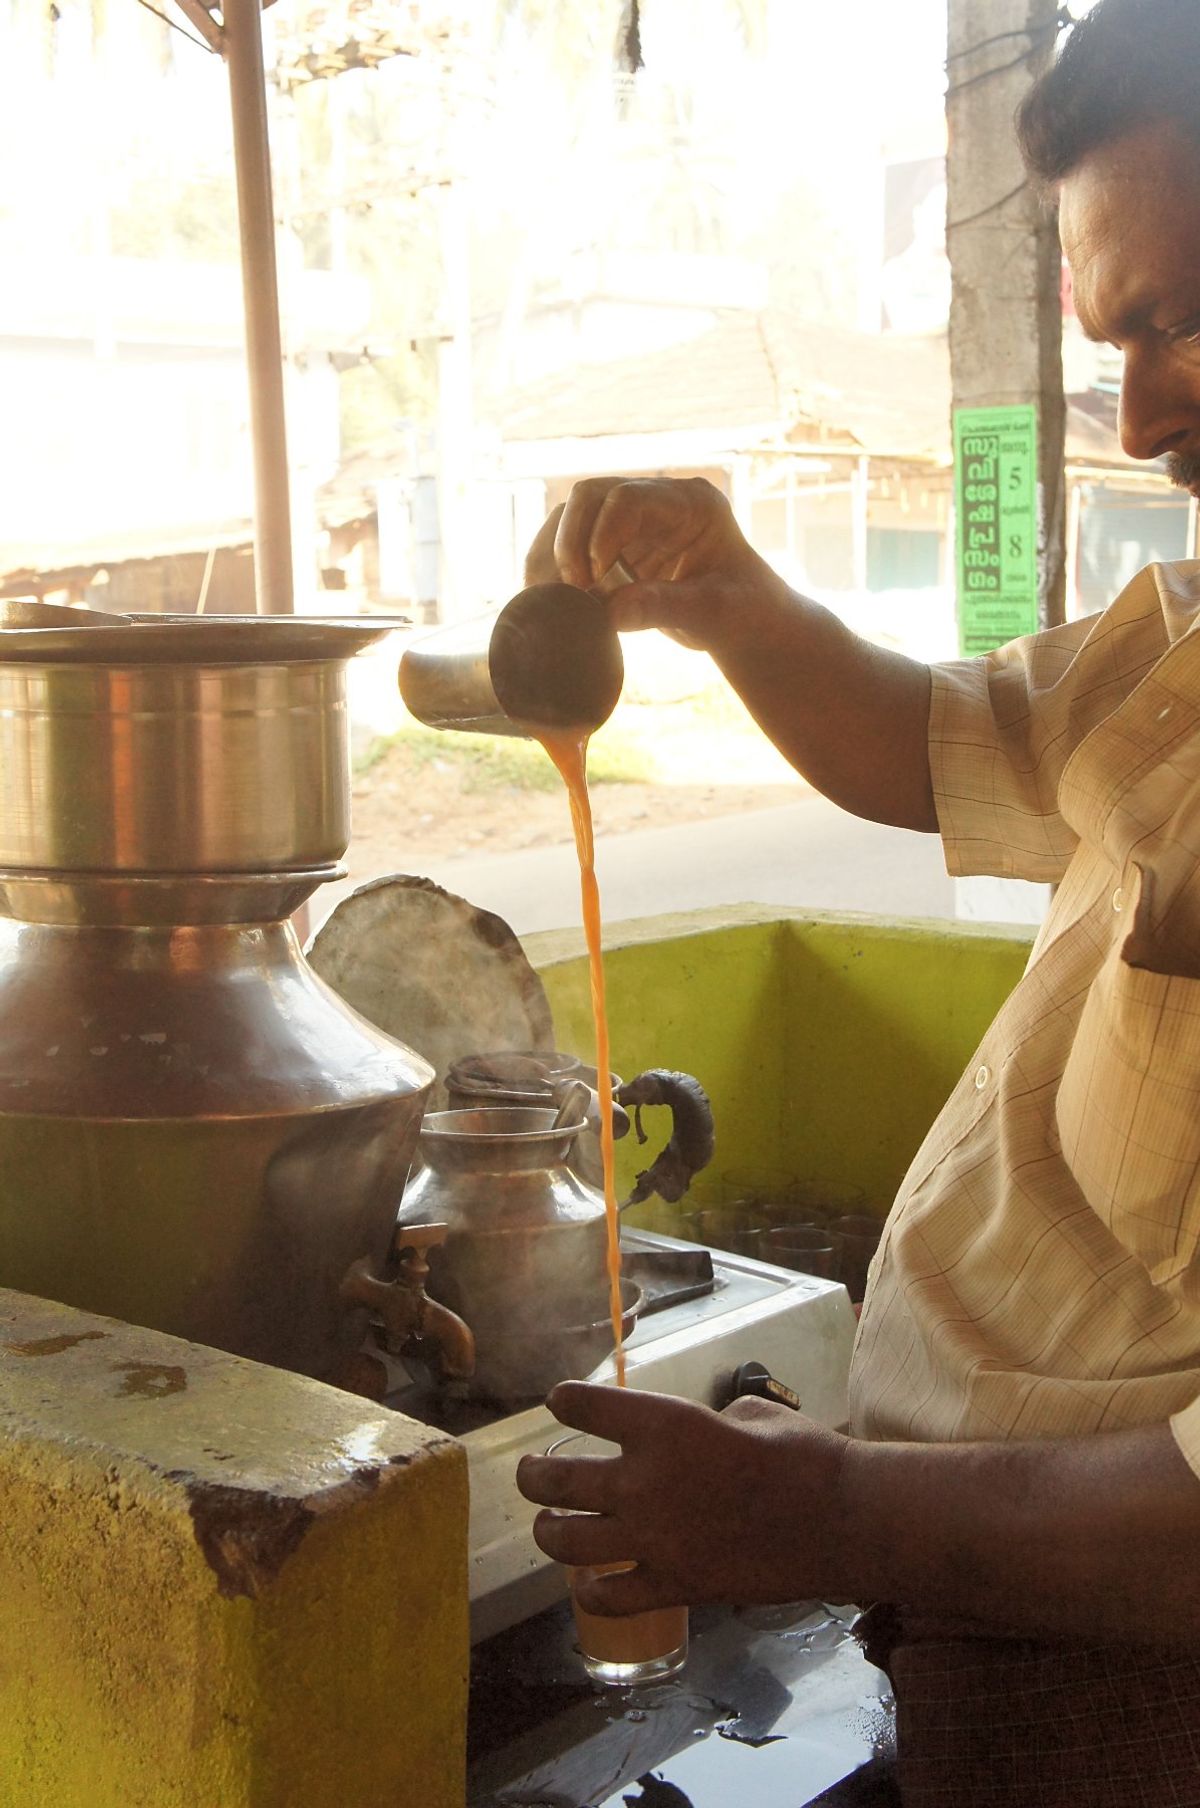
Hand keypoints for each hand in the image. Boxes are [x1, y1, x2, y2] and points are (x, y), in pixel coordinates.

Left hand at [515, 1380, 849, 1614]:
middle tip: (530, 1471)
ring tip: (547, 1523)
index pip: (585, 1406)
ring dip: (548, 1529)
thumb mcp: (748, 1414)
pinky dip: (590, 1590)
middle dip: (533, 1474)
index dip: (566, 1401)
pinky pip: (608, 1597)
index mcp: (665, 1425)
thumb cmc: (804, 1454)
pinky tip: (591, 1581)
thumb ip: (703, 1423)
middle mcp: (645, 1482)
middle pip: (555, 1479)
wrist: (842, 1520)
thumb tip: (691, 1434)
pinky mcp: (675, 1586)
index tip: (560, 1401)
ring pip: (565, 1540)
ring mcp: (655, 1540)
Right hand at [522, 477, 782, 652]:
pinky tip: (558, 605)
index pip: (628, 498)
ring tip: (558, 603)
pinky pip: (568, 546)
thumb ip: (667, 606)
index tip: (597, 583)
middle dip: (570, 542)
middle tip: (575, 592)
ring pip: (569, 517)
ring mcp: (631, 522)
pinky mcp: (613, 546)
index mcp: (691, 503)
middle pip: (589, 496)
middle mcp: (656, 502)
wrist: (743, 623)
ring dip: (554, 557)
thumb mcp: (716, 613)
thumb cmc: (743, 613)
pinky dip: (553, 572)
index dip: (601, 536)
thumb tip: (608, 612)